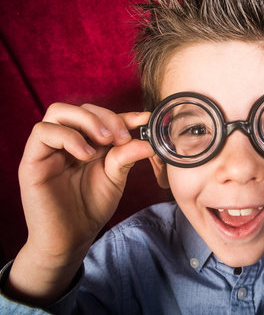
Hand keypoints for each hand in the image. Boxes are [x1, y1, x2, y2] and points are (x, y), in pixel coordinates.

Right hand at [8, 103, 153, 303]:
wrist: (71, 238)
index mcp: (87, 142)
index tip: (144, 119)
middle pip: (80, 108)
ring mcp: (48, 149)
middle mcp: (67, 141)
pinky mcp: (32, 160)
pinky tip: (85, 155)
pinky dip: (68, 137)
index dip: (124, 115)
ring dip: (87, 121)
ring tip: (105, 142)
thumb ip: (127, 155)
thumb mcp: (115, 177)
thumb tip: (149, 141)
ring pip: (58, 112)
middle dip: (106, 117)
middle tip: (121, 137)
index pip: (102, 116)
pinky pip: (43, 132)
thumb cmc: (91, 207)